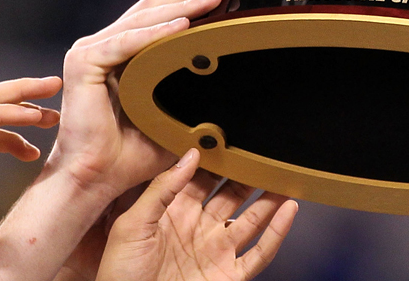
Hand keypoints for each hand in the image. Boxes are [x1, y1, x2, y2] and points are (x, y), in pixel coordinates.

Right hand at [47, 0, 230, 198]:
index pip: (161, 2)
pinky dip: (155, 34)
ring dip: (184, 5)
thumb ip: (199, 93)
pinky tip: (183, 25)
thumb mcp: (177, 114)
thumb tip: (239, 88)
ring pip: (146, 20)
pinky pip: (127, 43)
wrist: (99, 179)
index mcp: (129, 49)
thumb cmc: (133, 153)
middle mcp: (108, 42)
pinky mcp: (83, 63)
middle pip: (157, 4)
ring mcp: (92, 49)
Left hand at [95, 149, 297, 280]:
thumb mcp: (131, 223)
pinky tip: (288, 211)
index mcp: (176, 213)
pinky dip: (277, 233)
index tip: (233, 140)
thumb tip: (190, 155)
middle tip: (266, 156)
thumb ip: (162, 189)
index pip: (204, 179)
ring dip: (270, 200)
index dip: (219, 162)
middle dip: (250, 177)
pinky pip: (260, 253)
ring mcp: (217, 252)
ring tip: (286, 178)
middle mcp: (201, 229)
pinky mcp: (229, 276)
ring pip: (252, 220)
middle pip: (233, 196)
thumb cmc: (119, 273)